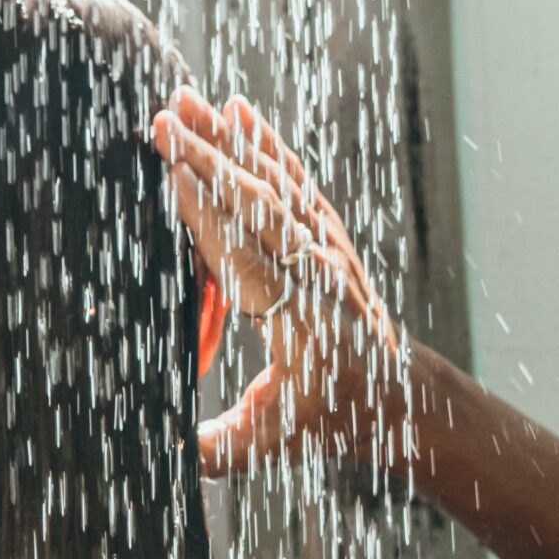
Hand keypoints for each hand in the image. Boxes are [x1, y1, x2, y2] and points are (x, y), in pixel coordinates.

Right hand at [152, 88, 404, 476]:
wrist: (396, 393)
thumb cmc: (328, 416)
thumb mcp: (271, 442)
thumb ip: (216, 448)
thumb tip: (167, 456)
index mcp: (298, 320)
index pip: (246, 258)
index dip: (210, 217)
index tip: (174, 176)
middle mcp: (314, 272)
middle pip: (256, 206)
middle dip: (208, 159)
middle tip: (163, 121)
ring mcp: (324, 246)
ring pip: (274, 183)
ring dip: (229, 140)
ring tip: (188, 102)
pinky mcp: (325, 232)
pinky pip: (293, 179)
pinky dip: (266, 143)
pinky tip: (239, 111)